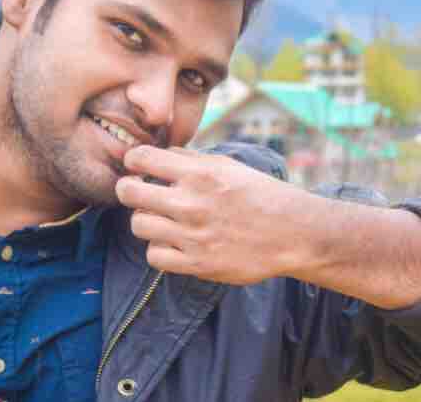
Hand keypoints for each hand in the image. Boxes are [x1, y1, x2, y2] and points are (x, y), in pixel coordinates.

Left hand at [115, 145, 309, 284]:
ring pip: (138, 224)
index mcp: (199, 173)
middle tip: (135, 190)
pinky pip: (154, 256)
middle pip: (129, 191)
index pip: (142, 158)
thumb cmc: (261, 194)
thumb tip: (159, 154)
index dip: (133, 159)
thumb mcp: (228, 165)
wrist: (293, 233)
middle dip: (127, 187)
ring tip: (158, 217)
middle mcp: (191, 203)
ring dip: (144, 218)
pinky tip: (171, 241)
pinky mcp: (197, 264)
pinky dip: (158, 248)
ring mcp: (192, 236)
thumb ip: (190, 159)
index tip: (136, 165)